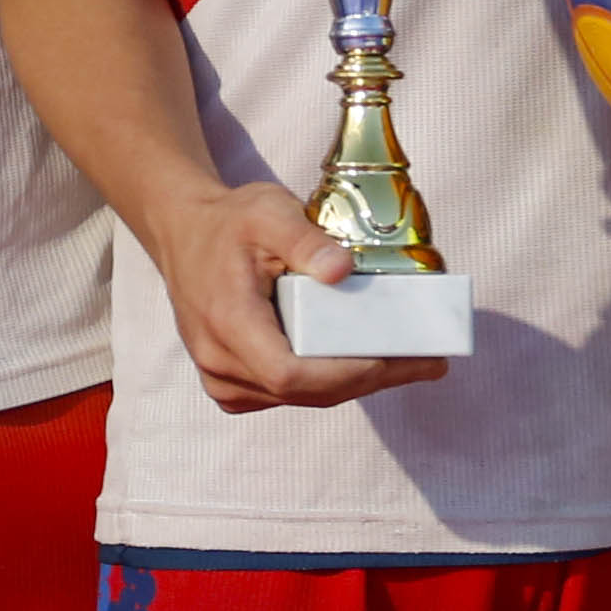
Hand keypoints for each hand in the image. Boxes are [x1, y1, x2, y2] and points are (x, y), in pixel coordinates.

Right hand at [147, 183, 451, 411]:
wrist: (182, 234)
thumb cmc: (226, 222)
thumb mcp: (266, 212)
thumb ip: (304, 239)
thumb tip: (344, 271)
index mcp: (227, 323)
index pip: (291, 374)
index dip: (347, 375)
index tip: (395, 359)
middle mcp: (220, 361)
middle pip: (305, 393)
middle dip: (371, 380)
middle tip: (428, 361)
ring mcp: (222, 378)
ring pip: (300, 398)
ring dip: (357, 384)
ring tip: (411, 363)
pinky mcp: (229, 382)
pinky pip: (286, 394)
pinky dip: (329, 383)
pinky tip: (367, 364)